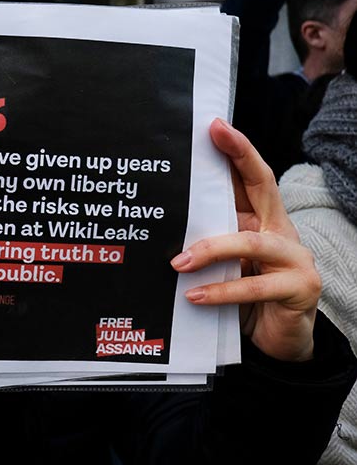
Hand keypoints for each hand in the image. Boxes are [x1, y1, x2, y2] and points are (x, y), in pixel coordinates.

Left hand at [171, 118, 319, 361]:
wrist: (279, 340)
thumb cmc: (245, 295)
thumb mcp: (225, 262)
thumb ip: (208, 238)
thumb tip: (164, 219)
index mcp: (262, 220)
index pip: (252, 177)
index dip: (237, 150)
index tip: (214, 125)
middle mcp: (281, 232)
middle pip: (263, 186)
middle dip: (239, 156)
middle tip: (211, 135)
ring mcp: (295, 259)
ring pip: (251, 243)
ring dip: (210, 250)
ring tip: (178, 263)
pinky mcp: (299, 289)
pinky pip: (254, 287)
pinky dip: (221, 291)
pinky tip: (193, 295)